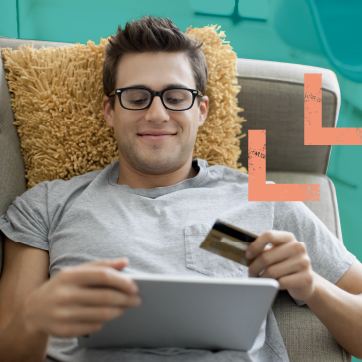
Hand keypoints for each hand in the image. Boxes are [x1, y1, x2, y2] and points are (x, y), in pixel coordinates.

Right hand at [21, 258, 140, 337]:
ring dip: (119, 311)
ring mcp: (63, 314)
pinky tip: (107, 316)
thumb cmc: (62, 286)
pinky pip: (93, 327)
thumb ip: (101, 265)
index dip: (122, 281)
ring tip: (126, 307)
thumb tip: (125, 261)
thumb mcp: (77, 271)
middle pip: (105, 297)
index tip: (134, 286)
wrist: (33, 309)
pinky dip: (104, 322)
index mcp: (70, 276)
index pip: (103, 276)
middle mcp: (65, 294)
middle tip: (136, 299)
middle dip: (126, 299)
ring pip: (102, 314)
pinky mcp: (63, 330)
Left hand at [246, 230, 315, 300]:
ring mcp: (304, 262)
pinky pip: (281, 282)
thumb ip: (263, 250)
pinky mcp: (306, 278)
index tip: (248, 255)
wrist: (305, 281)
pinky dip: (273, 285)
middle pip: (267, 256)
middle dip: (254, 267)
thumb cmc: (284, 264)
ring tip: (259, 280)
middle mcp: (298, 247)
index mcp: (289, 237)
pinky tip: (272, 284)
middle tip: (250, 273)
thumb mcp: (275, 253)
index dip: (255, 245)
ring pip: (272, 271)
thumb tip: (244, 252)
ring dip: (261, 278)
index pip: (269, 235)